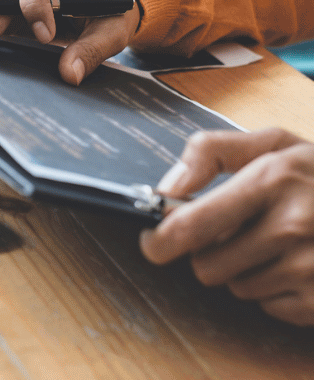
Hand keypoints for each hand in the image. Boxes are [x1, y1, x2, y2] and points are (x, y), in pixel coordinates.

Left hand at [140, 128, 313, 325]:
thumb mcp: (273, 143)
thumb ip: (210, 151)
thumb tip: (168, 187)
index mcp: (271, 179)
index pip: (193, 225)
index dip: (161, 239)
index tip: (152, 241)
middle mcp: (292, 225)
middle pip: (207, 266)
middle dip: (211, 252)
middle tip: (235, 232)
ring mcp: (312, 266)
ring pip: (238, 287)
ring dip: (244, 270)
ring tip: (274, 243)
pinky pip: (270, 306)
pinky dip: (275, 290)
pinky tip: (295, 264)